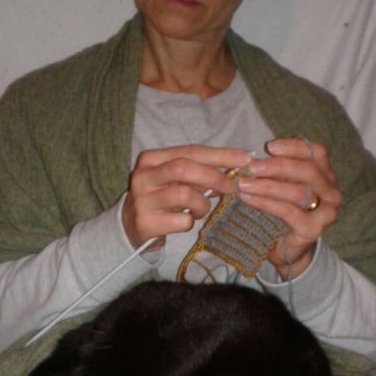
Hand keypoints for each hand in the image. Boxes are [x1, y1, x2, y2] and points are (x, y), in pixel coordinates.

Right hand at [122, 144, 251, 247]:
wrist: (130, 225)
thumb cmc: (162, 197)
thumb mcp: (174, 179)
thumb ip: (199, 170)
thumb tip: (237, 166)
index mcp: (151, 158)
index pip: (190, 151)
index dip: (220, 155)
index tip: (245, 158)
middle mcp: (143, 176)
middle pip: (184, 168)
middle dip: (214, 176)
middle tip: (232, 187)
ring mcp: (142, 200)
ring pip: (185, 195)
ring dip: (203, 204)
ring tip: (201, 209)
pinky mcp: (145, 223)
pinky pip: (182, 221)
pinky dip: (191, 222)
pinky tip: (186, 221)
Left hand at [236, 137, 341, 277]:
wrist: (289, 248)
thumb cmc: (284, 210)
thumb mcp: (283, 184)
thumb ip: (278, 169)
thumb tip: (255, 156)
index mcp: (325, 174)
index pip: (317, 151)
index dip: (294, 146)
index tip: (269, 147)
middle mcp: (331, 191)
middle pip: (309, 170)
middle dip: (279, 166)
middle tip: (253, 167)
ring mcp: (326, 211)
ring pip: (298, 192)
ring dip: (267, 186)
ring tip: (244, 184)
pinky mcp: (313, 229)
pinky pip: (288, 211)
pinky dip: (265, 203)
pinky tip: (248, 199)